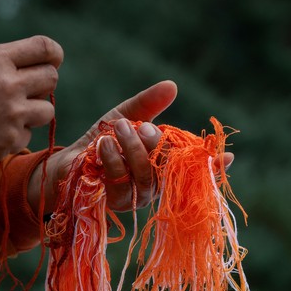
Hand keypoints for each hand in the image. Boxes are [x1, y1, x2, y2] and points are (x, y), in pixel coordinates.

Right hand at [0, 36, 62, 164]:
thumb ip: (4, 63)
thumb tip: (36, 68)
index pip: (44, 48)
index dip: (54, 55)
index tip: (53, 62)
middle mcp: (9, 84)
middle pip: (51, 78)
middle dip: (42, 86)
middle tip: (25, 93)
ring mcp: (12, 114)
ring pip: (47, 110)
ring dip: (34, 113)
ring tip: (8, 115)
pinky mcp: (9, 140)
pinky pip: (28, 135)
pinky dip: (14, 135)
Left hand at [28, 80, 234, 212]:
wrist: (64, 163)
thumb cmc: (98, 143)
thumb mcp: (122, 117)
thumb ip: (146, 105)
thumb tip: (172, 86)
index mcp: (161, 165)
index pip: (192, 168)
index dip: (211, 165)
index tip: (226, 156)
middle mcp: (152, 186)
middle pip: (166, 169)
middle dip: (153, 143)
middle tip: (137, 126)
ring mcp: (134, 198)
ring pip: (144, 178)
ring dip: (132, 149)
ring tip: (117, 130)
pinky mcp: (112, 204)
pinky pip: (120, 184)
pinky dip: (112, 160)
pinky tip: (102, 145)